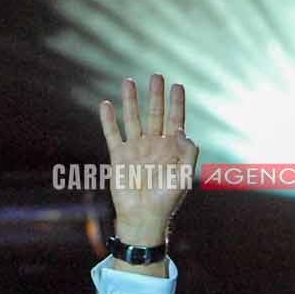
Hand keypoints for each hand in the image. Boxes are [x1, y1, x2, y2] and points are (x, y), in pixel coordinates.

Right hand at [97, 74, 197, 244]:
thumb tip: (183, 131)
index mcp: (171, 148)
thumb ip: (188, 153)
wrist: (143, 217)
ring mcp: (135, 149)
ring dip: (131, 101)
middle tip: (156, 76)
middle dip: (155, 95)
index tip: (177, 85)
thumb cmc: (166, 199)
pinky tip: (106, 104)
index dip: (177, 103)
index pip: (175, 120)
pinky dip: (108, 120)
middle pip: (154, 114)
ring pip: (132, 119)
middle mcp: (153, 144)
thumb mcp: (183, 176)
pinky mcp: (119, 156)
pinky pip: (112, 134)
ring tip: (129, 81)